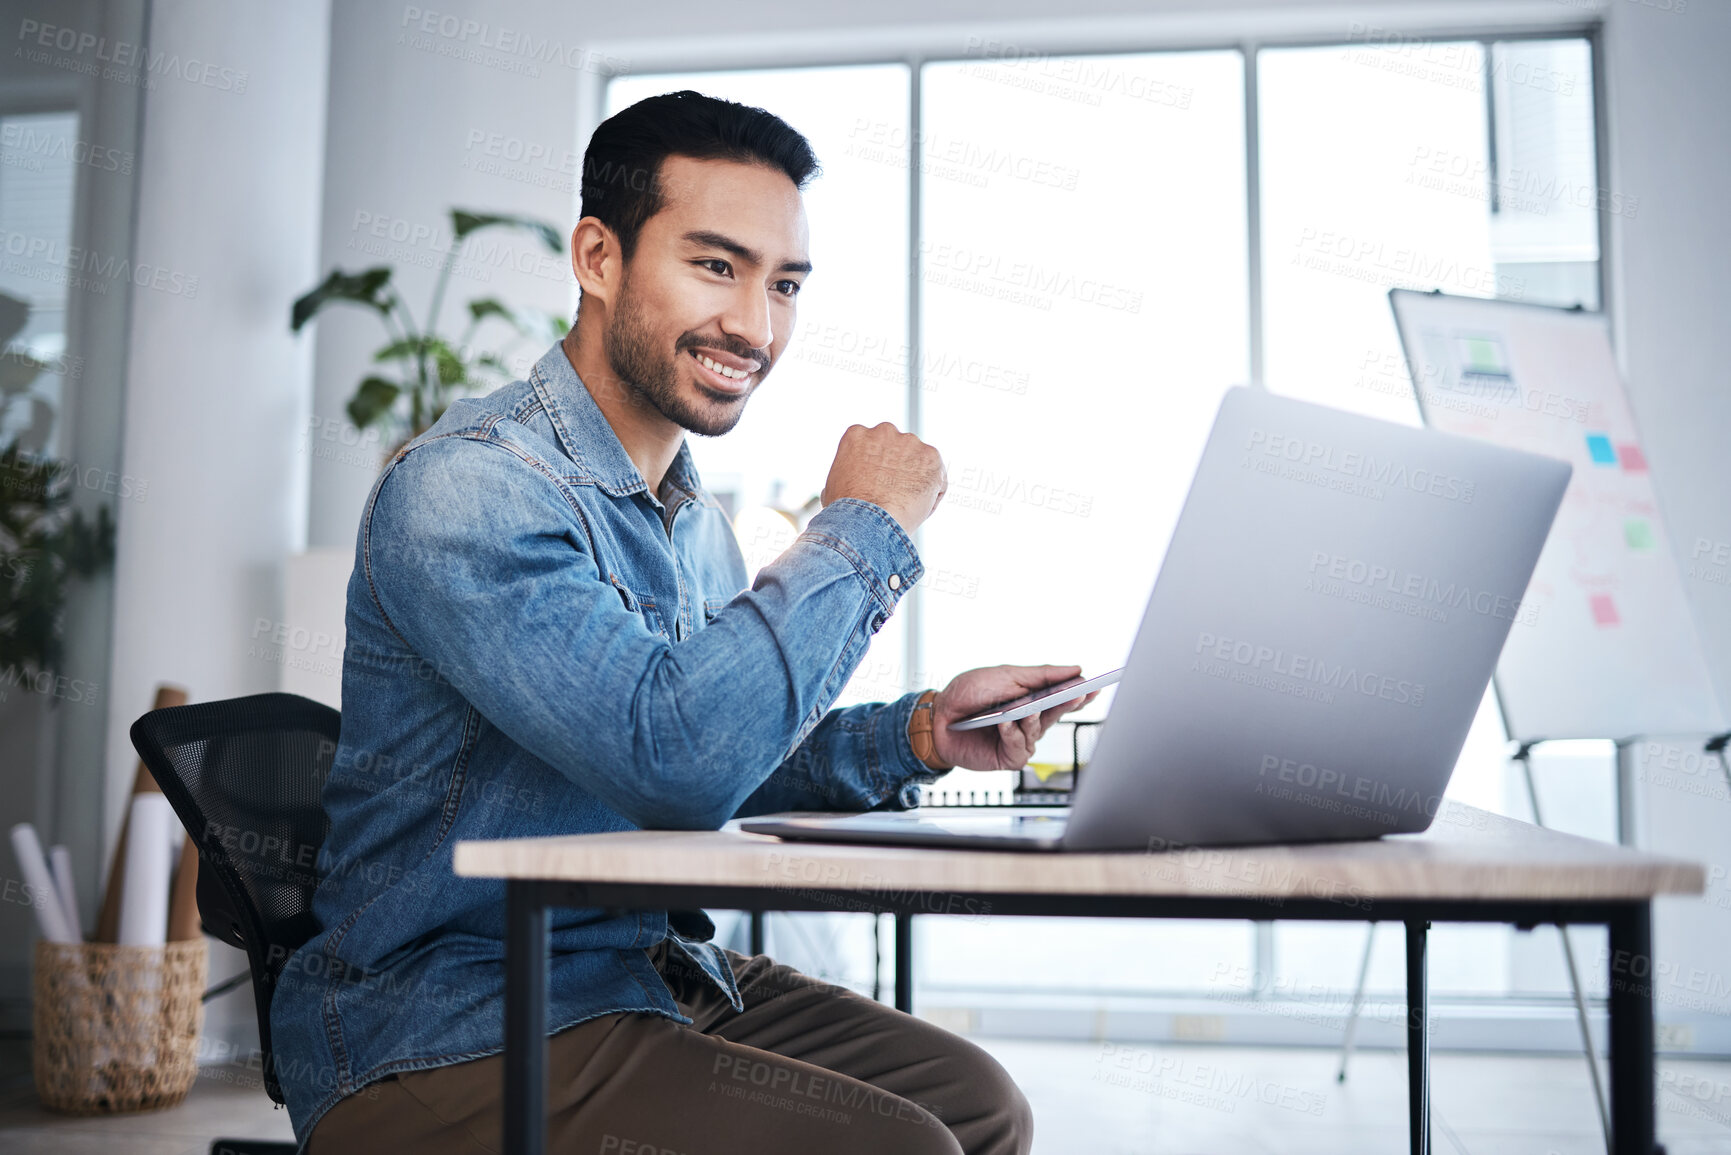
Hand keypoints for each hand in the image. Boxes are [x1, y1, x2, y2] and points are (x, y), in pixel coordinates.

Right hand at [820, 422, 946, 534]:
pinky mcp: (931, 456)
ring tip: (904, 504)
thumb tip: (848, 483)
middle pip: (896, 449)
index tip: (875, 485)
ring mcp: (909, 442)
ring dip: (916, 479)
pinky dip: (933, 492)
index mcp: (857, 435)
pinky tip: (917, 507)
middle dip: (897, 467)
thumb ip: (847, 474)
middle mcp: (883, 431)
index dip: (875, 468)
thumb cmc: (845, 511)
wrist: (867, 521)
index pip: (872, 446)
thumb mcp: (833, 486)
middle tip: (892, 494)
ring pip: (918, 462)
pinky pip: (937, 477)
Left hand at [928, 664, 1101, 771]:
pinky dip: (1013, 734)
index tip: (1093, 685)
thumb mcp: (1005, 674)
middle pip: (1057, 714)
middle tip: (1078, 696)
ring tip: (1027, 708)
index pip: (1062, 696)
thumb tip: (1073, 669)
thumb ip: (1039, 674)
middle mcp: (1029, 720)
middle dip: (1068, 704)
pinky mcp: (1007, 756)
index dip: (1079, 692)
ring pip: (1039, 731)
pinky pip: (1020, 748)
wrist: (938, 716)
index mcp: (1032, 698)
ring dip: (1033, 718)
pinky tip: (1005, 724)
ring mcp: (1019, 739)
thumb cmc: (969, 694)